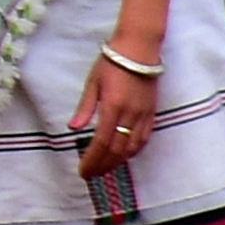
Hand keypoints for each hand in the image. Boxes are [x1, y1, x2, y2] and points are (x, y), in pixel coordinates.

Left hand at [73, 44, 158, 178]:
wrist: (139, 50)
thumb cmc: (111, 62)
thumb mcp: (93, 82)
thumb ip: (85, 107)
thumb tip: (73, 128)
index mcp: (113, 107)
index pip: (102, 142)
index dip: (92, 159)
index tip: (83, 170)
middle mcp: (130, 114)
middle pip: (117, 149)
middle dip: (103, 165)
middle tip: (90, 175)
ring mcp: (143, 115)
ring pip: (132, 147)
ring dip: (118, 161)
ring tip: (104, 169)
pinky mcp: (152, 112)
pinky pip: (144, 138)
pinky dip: (133, 151)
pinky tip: (124, 156)